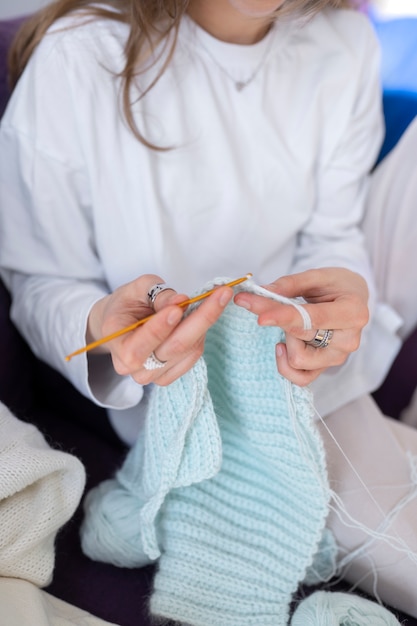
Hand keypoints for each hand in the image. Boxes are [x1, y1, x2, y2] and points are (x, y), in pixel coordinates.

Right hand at [87, 274, 232, 385]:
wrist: (122, 323)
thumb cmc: (127, 303)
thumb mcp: (137, 289)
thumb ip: (156, 294)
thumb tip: (180, 301)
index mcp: (117, 346)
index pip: (139, 346)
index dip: (161, 326)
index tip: (180, 305)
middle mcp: (134, 368)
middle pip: (174, 348)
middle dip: (201, 319)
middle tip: (221, 294)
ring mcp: (153, 375)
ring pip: (188, 351)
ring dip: (205, 323)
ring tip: (214, 298)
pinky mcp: (169, 375)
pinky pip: (194, 356)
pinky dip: (202, 334)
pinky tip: (202, 316)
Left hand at [234, 268, 368, 385]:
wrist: (351, 299)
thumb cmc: (336, 285)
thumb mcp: (317, 276)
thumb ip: (290, 284)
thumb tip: (263, 291)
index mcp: (353, 312)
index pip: (313, 318)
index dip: (284, 317)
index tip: (261, 317)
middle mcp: (348, 339)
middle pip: (300, 336)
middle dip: (272, 318)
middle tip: (247, 301)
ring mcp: (337, 357)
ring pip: (298, 359)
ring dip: (286, 339)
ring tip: (292, 323)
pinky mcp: (325, 369)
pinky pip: (299, 378)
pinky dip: (285, 364)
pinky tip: (282, 345)